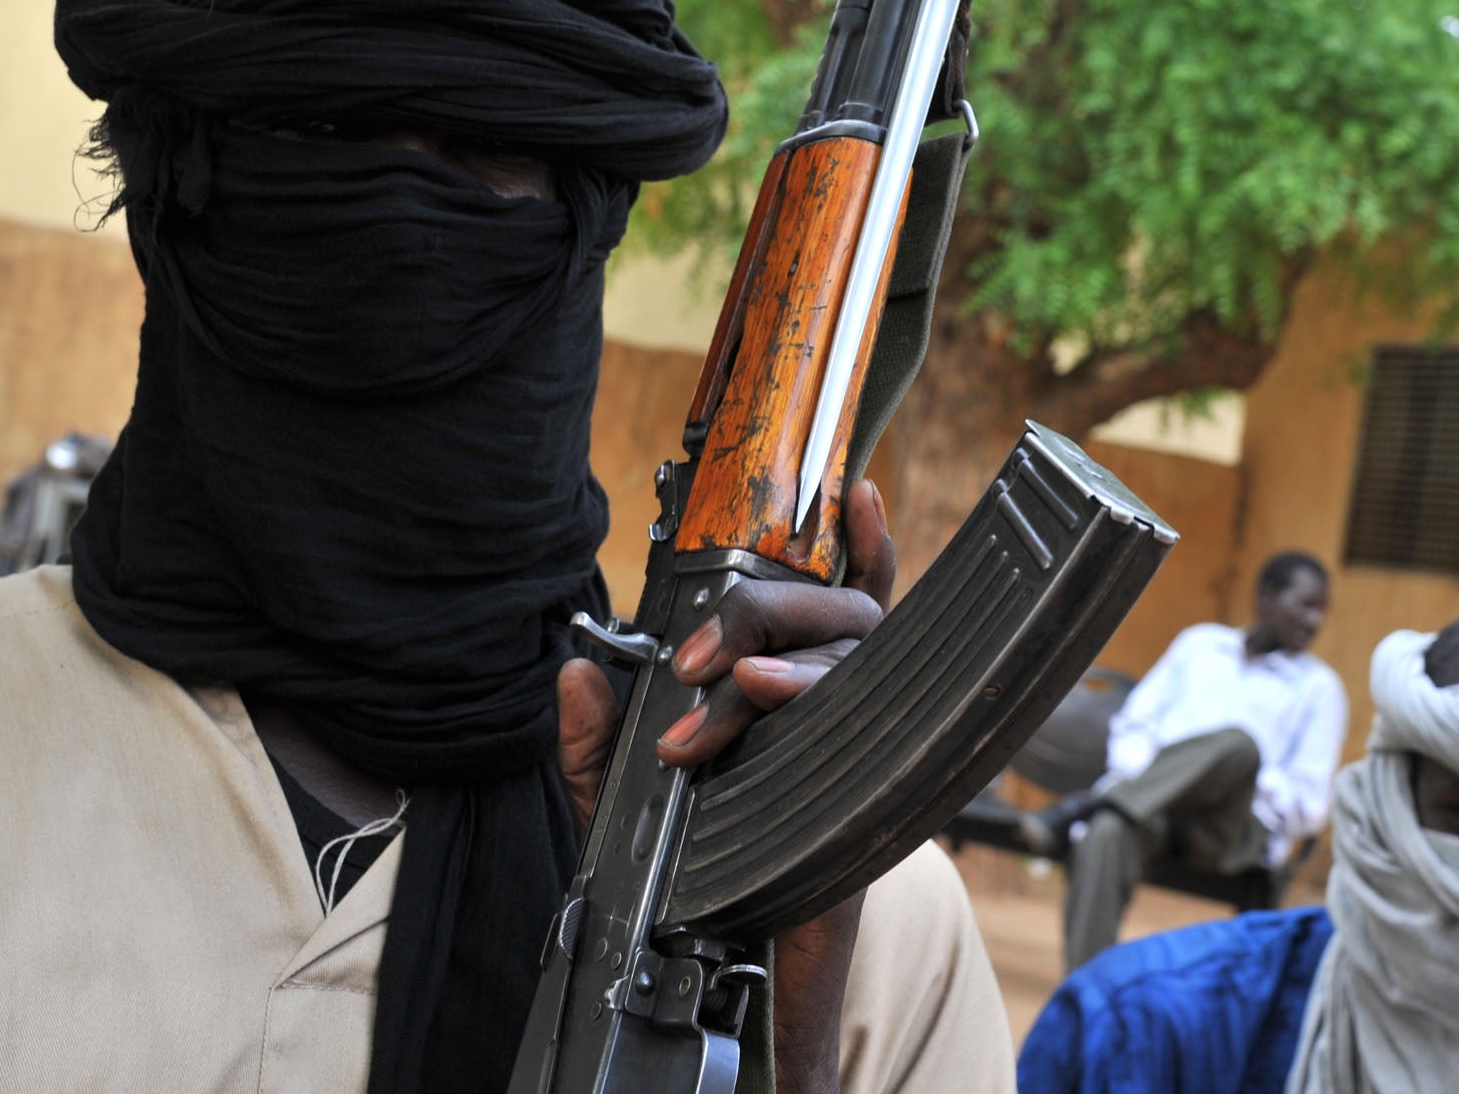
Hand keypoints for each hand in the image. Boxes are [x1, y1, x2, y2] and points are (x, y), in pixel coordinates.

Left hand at [556, 478, 898, 1093]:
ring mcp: (856, 736)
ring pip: (853, 658)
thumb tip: (576, 673)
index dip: (851, 535)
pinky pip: (883, 717)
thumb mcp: (620, 800)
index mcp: (773, 685)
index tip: (855, 484)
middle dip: (762, 617)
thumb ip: (592, 741)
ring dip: (794, 664)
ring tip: (739, 690)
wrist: (730, 974)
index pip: (821, 594)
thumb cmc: (690, 873)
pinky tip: (798, 675)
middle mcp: (826, 697)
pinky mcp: (873, 785)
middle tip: (699, 666)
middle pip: (827, 613)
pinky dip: (849, 691)